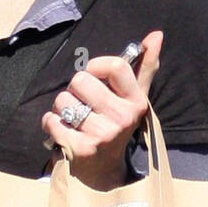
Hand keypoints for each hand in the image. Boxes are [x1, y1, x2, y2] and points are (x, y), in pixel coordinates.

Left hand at [41, 30, 161, 189]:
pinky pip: (51, 121)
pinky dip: (50, 123)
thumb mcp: (135, 97)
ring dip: (61, 108)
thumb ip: (144, 66)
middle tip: (82, 103)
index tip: (93, 74)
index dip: (95, 65)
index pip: (114, 65)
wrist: (104, 170)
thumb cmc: (117, 124)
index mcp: (136, 102)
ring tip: (73, 118)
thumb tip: (156, 35)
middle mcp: (122, 118)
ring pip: (63, 101)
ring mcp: (101, 135)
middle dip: (74, 90)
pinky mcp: (79, 149)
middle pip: (80, 80)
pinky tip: (62, 130)